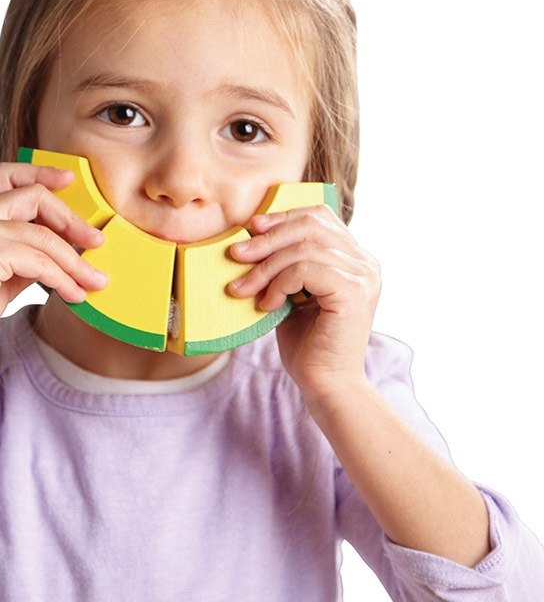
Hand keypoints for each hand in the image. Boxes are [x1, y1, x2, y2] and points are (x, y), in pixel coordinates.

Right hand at [0, 162, 107, 360]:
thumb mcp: (2, 273)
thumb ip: (27, 254)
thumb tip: (66, 250)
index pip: (8, 175)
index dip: (41, 172)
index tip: (69, 180)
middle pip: (34, 196)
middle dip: (72, 218)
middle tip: (97, 240)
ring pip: (44, 236)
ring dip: (75, 261)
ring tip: (94, 280)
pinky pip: (40, 261)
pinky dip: (63, 279)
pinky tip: (74, 294)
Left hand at [229, 205, 379, 400]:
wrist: (324, 385)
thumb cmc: (306, 343)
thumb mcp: (292, 293)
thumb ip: (283, 264)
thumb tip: (249, 236)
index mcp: (353, 258)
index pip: (319, 217)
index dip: (283, 216)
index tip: (251, 227)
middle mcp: (364, 262)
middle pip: (310, 226)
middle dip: (268, 237)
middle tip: (236, 254)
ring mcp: (363, 275)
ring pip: (304, 248)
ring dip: (265, 266)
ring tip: (243, 288)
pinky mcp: (355, 291)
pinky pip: (307, 269)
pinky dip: (279, 283)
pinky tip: (267, 304)